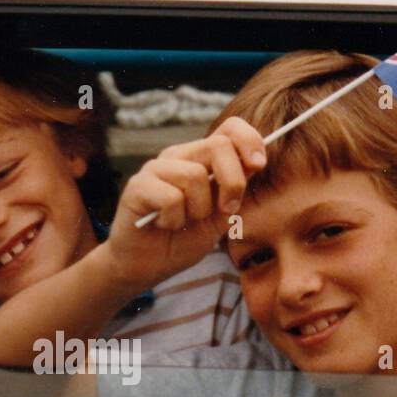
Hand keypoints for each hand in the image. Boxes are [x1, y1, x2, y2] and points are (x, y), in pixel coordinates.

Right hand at [104, 117, 266, 289]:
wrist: (147, 267)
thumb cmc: (182, 241)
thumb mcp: (221, 216)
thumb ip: (236, 188)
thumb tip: (256, 160)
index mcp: (199, 158)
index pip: (230, 129)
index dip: (249, 141)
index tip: (258, 166)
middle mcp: (177, 156)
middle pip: (218, 146)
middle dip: (232, 183)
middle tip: (225, 210)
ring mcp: (155, 168)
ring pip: (194, 175)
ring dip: (198, 210)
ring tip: (183, 222)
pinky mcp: (137, 186)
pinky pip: (171, 198)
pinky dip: (174, 220)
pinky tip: (163, 226)